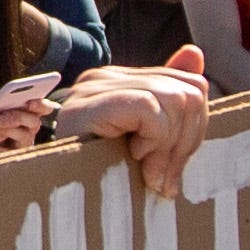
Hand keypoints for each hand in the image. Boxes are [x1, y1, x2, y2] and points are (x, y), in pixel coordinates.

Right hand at [49, 59, 212, 200]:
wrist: (53, 197)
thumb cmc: (96, 176)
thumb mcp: (144, 145)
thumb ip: (171, 106)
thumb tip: (195, 53)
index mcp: (122, 82)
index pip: (191, 85)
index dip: (196, 129)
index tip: (174, 168)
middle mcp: (107, 77)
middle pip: (190, 92)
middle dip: (187, 142)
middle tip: (165, 179)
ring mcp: (95, 87)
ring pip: (175, 100)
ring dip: (170, 148)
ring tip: (150, 175)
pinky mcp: (89, 102)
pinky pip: (148, 109)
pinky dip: (152, 140)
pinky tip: (134, 158)